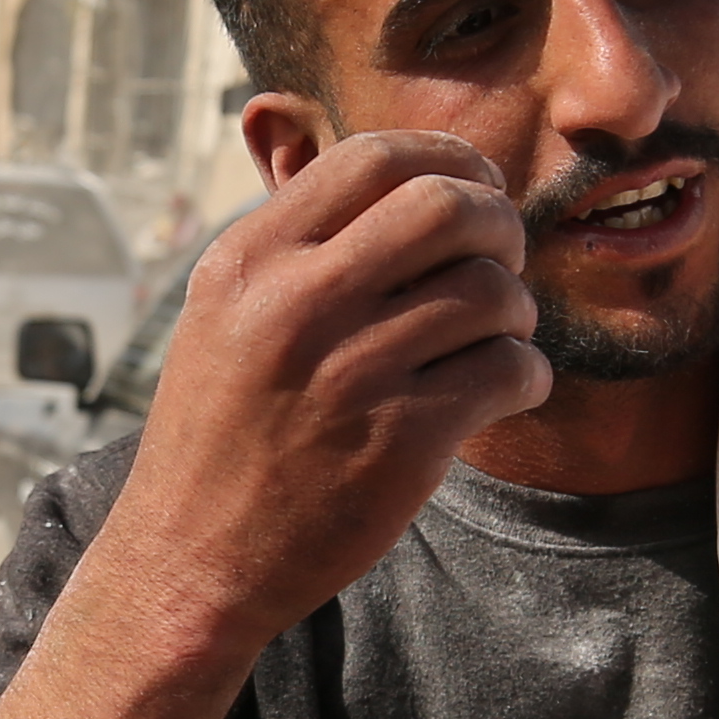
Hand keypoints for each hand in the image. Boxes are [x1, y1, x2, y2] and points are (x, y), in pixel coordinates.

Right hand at [80, 129, 544, 663]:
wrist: (191, 561)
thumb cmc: (219, 434)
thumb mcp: (225, 313)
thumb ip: (298, 245)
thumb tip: (406, 182)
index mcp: (251, 260)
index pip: (372, 158)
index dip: (445, 159)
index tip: (474, 183)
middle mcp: (299, 304)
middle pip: (447, 207)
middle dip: (500, 223)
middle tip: (503, 257)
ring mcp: (353, 373)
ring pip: (491, 291)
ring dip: (517, 308)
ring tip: (498, 335)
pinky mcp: (403, 442)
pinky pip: (509, 371)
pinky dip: (526, 375)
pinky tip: (503, 388)